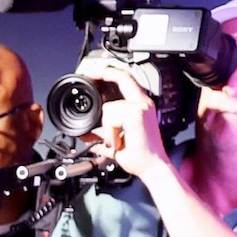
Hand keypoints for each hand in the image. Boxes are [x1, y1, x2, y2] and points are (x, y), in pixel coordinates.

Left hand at [87, 61, 172, 180]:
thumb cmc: (138, 156)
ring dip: (107, 128)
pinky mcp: (136, 114)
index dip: (109, 72)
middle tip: (89, 72)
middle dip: (102, 72)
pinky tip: (119, 141)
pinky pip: (110, 118)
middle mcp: (142, 103)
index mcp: (138, 107)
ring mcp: (141, 107)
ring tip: (117, 140)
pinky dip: (110, 132)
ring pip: (108, 107)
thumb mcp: (114, 142)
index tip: (94, 70)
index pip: (125, 80)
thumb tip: (85, 135)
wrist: (151, 166)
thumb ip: (100, 137)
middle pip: (121, 78)